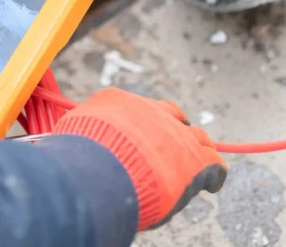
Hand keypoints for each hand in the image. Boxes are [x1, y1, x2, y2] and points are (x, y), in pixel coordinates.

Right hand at [53, 88, 226, 229]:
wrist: (98, 169)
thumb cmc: (78, 156)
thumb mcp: (70, 133)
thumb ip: (81, 134)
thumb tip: (71, 143)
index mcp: (118, 102)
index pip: (137, 108)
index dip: (143, 122)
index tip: (143, 133)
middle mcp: (151, 112)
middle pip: (171, 115)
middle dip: (173, 128)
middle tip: (173, 143)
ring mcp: (175, 134)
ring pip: (197, 137)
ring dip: (197, 148)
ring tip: (198, 160)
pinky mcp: (195, 160)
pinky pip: (214, 164)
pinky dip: (214, 173)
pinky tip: (213, 183)